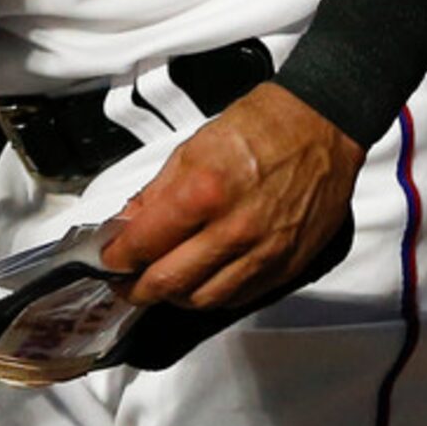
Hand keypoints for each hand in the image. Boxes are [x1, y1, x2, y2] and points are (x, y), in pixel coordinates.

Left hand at [98, 82, 362, 310]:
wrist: (320, 127)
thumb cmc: (263, 127)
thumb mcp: (194, 147)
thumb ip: (157, 192)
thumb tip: (129, 223)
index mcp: (205, 190)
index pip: (145, 242)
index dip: (116, 257)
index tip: (106, 259)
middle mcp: (234, 228)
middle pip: (169, 280)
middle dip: (137, 287)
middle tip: (125, 282)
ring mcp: (263, 252)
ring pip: (202, 298)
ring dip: (173, 296)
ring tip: (160, 282)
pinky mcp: (286, 265)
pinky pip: (238, 297)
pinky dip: (211, 294)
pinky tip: (200, 281)